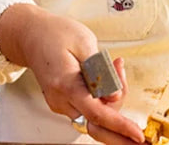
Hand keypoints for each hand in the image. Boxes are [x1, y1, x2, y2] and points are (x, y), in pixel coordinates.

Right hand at [0, 4, 143, 143]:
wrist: (31, 35)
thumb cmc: (56, 34)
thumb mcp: (85, 42)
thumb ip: (102, 71)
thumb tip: (114, 96)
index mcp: (66, 84)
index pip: (97, 113)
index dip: (120, 126)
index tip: (137, 134)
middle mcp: (61, 99)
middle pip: (97, 122)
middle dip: (119, 129)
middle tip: (138, 128)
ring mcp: (60, 103)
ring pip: (95, 115)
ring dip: (113, 102)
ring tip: (117, 67)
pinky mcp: (64, 101)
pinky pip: (89, 107)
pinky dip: (104, 98)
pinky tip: (109, 78)